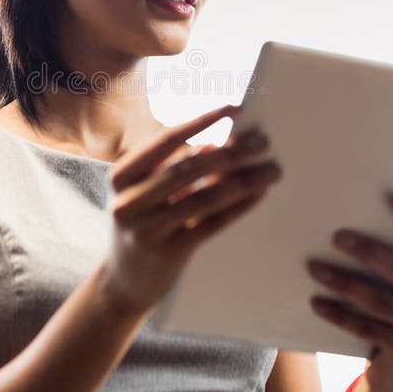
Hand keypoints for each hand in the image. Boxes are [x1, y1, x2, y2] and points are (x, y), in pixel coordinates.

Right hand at [102, 103, 282, 316]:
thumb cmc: (141, 224)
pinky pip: (212, 224)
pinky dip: (238, 206)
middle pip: (189, 168)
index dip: (202, 121)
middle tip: (263, 141)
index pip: (166, 140)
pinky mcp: (169, 253)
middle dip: (231, 151)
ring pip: (205, 197)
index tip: (234, 108)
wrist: (123, 283)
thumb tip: (218, 143)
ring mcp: (147, 229)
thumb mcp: (146, 192)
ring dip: (244, 181)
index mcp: (121, 176)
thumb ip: (174, 167)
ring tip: (271, 171)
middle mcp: (128, 201)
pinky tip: (258, 195)